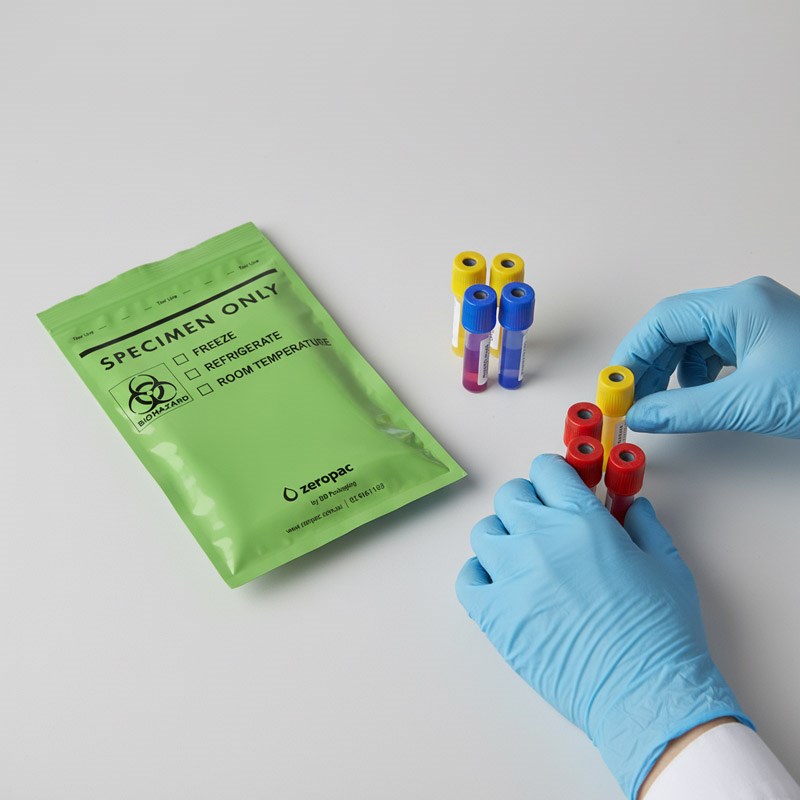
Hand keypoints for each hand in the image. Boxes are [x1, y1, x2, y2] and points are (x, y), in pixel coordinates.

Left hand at [455, 455, 750, 799]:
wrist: (645, 692)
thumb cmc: (660, 633)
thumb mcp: (666, 565)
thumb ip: (643, 525)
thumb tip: (630, 506)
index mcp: (582, 521)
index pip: (546, 470)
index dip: (552, 476)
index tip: (558, 489)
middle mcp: (540, 539)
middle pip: (509, 495)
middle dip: (527, 502)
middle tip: (544, 523)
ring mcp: (512, 576)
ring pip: (484, 532)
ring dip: (502, 538)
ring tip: (523, 558)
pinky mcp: (494, 615)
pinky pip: (467, 579)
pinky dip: (479, 577)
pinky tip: (502, 587)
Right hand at [610, 275, 799, 436]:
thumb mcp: (750, 403)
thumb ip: (688, 411)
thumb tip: (642, 415)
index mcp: (740, 305)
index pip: (664, 320)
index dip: (633, 353)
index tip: (616, 385)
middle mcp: (745, 306)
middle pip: (674, 329)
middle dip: (648, 365)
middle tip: (630, 398)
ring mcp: (755, 322)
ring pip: (692, 342)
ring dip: (670, 372)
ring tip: (660, 403)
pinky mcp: (763, 341)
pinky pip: (713, 352)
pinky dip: (696, 376)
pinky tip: (695, 397)